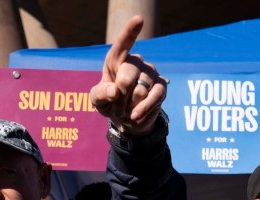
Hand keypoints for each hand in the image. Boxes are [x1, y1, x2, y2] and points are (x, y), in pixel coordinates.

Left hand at [89, 15, 166, 136]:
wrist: (126, 119)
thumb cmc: (109, 103)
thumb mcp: (97, 100)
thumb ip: (100, 94)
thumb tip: (115, 91)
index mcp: (116, 59)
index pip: (123, 43)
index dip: (130, 31)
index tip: (138, 19)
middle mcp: (136, 62)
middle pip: (128, 75)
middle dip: (119, 96)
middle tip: (116, 105)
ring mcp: (150, 73)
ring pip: (140, 90)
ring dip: (129, 106)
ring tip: (126, 110)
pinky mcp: (161, 86)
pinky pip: (154, 96)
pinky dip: (143, 109)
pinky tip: (135, 116)